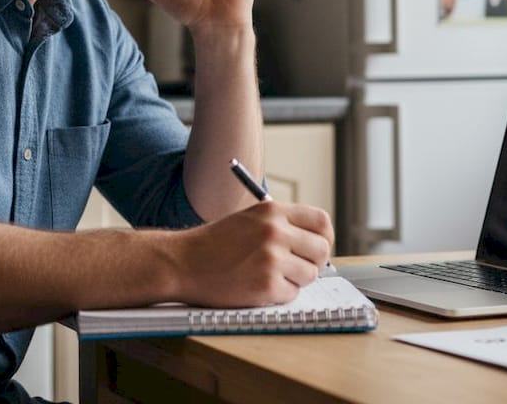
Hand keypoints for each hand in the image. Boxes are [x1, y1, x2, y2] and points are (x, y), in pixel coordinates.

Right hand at [169, 201, 334, 307]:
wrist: (182, 262)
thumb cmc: (215, 244)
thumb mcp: (250, 219)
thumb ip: (282, 225)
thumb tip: (318, 243)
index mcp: (273, 211)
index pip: (322, 221)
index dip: (324, 238)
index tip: (317, 248)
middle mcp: (275, 231)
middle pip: (321, 250)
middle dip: (313, 262)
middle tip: (296, 268)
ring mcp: (271, 259)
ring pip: (309, 274)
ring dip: (294, 280)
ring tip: (268, 276)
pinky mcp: (265, 285)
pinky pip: (291, 294)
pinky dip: (278, 295)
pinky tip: (256, 286)